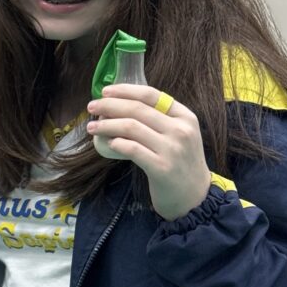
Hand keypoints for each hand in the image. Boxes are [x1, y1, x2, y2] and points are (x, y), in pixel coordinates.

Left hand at [86, 84, 210, 220]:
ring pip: (131, 127)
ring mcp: (173, 149)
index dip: (125, 90)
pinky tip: (108, 143)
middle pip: (137, 109)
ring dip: (107, 125)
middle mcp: (181, 130)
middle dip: (109, 105)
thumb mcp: (178, 135)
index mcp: (185, 116)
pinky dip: (116, 143)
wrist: (194, 197)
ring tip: (92, 128)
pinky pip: (132, 149)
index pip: (151, 95)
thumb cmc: (179, 162)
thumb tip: (118, 104)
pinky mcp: (162, 168)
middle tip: (91, 107)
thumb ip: (158, 119)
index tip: (105, 91)